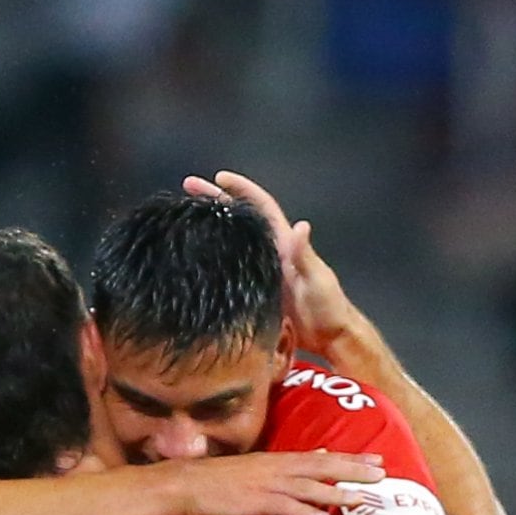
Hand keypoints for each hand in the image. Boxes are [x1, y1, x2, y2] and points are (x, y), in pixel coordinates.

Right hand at [164, 448, 378, 514]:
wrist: (186, 485)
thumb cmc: (220, 479)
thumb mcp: (259, 466)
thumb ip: (289, 465)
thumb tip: (318, 457)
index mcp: (279, 460)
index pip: (322, 457)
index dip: (350, 459)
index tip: (377, 460)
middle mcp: (277, 468)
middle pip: (323, 467)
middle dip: (353, 470)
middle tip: (381, 474)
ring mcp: (267, 484)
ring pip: (309, 487)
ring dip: (335, 492)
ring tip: (360, 498)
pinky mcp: (255, 502)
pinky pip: (285, 508)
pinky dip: (305, 514)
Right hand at [189, 170, 362, 350]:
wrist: (329, 337)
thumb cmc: (328, 307)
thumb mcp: (317, 278)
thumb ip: (305, 254)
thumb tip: (301, 226)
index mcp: (284, 243)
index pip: (261, 207)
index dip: (242, 190)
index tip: (219, 177)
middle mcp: (272, 251)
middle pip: (241, 217)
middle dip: (216, 200)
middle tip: (189, 187)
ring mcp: (263, 269)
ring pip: (234, 239)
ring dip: (213, 225)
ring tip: (186, 216)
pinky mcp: (258, 289)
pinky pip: (234, 265)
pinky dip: (217, 254)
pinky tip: (199, 255)